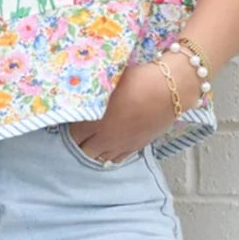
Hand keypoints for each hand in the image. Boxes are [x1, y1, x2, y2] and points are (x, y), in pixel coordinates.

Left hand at [68, 52, 200, 162]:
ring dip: (93, 150)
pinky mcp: (136, 146)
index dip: (70, 126)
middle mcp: (107, 138)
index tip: (71, 118)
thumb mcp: (109, 81)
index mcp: (96, 121)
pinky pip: (117, 159)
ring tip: (92, 139)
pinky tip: (108, 146)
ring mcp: (122, 144)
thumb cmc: (137, 79)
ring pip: (100, 158)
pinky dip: (109, 155)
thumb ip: (92, 89)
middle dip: (79, 142)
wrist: (168, 89)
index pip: (73, 134)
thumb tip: (79, 85)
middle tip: (79, 130)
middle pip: (84, 150)